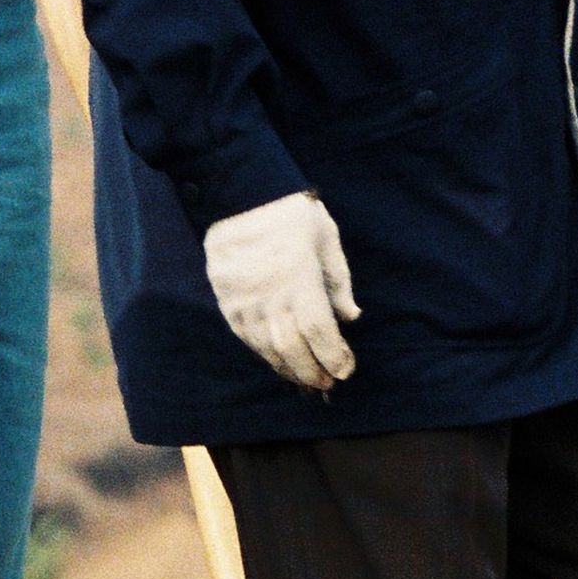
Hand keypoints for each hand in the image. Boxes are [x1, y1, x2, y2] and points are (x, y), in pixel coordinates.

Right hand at [205, 190, 357, 390]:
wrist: (238, 195)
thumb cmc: (290, 214)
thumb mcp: (327, 239)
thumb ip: (339, 282)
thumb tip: (350, 317)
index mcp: (300, 279)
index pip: (319, 330)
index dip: (334, 356)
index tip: (346, 370)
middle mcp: (270, 295)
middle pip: (292, 347)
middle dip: (312, 370)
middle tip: (327, 383)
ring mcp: (244, 299)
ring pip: (266, 346)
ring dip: (287, 367)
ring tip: (303, 378)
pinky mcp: (226, 299)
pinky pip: (245, 335)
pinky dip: (262, 352)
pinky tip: (275, 360)